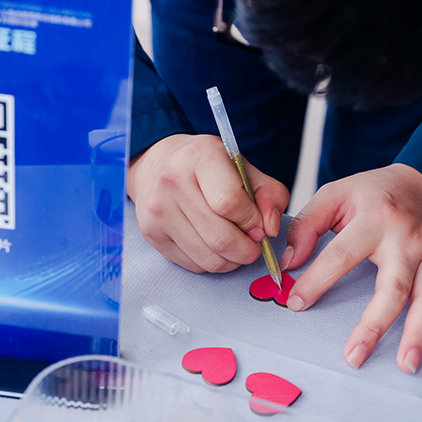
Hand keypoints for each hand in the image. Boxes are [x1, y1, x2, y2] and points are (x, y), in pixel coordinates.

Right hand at [128, 134, 289, 272]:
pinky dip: (212, 262)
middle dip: (247, 249)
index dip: (252, 221)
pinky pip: (194, 265)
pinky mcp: (151, 234)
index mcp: (200, 156)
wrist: (158, 164)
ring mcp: (158, 211)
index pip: (230, 203)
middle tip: (253, 243)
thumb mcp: (244, 168)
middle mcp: (172, 181)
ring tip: (236, 246)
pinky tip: (213, 246)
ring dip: (232, 260)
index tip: (258, 224)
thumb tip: (270, 229)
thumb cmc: (208, 167)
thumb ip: (270, 194)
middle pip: (220, 238)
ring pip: (208, 258)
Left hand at [281, 163, 421, 372]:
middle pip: (394, 286)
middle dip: (375, 325)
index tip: (295, 303)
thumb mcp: (334, 194)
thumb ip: (306, 226)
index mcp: (375, 218)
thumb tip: (288, 263)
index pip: (342, 254)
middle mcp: (409, 238)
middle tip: (354, 357)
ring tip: (406, 365)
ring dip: (420, 334)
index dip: (317, 280)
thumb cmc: (372, 193)